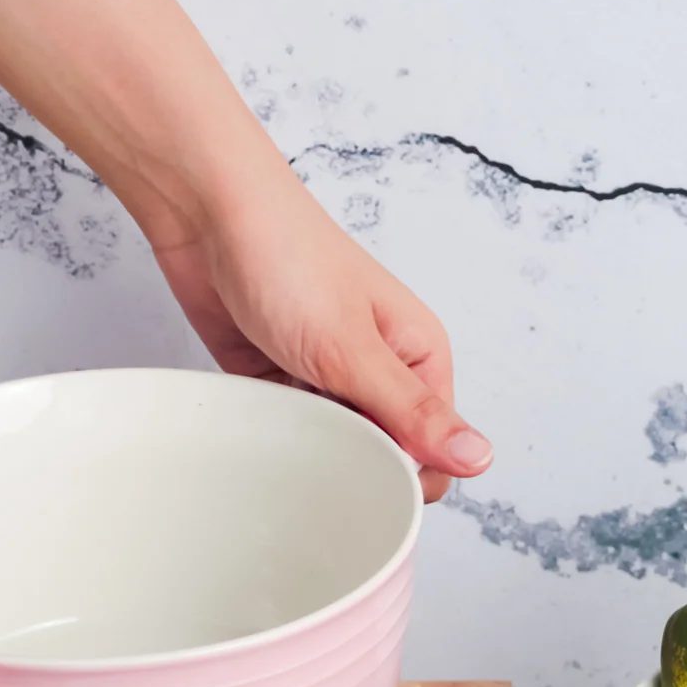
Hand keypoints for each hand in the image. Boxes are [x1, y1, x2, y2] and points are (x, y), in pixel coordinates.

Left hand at [154, 179, 490, 503]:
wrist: (206, 212)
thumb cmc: (287, 256)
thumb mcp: (354, 349)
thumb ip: (414, 413)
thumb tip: (480, 458)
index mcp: (420, 358)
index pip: (434, 452)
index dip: (405, 474)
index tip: (368, 470)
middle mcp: (382, 371)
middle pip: (384, 456)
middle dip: (355, 461)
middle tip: (320, 437)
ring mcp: (331, 378)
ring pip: (336, 448)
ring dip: (312, 445)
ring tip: (287, 411)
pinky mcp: (285, 382)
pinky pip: (292, 433)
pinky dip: (278, 430)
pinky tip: (263, 407)